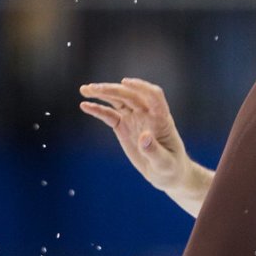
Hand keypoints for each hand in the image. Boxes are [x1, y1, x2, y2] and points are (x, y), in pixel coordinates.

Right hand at [79, 78, 205, 205]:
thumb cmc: (170, 167)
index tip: (125, 82)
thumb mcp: (164, 163)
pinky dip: (98, 109)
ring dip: (103, 93)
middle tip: (93, 89)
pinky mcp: (124, 126)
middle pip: (130, 95)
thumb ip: (154, 151)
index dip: (140, 87)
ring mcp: (135, 118)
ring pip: (118, 100)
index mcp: (162, 118)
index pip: (153, 95)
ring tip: (84, 90)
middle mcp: (148, 114)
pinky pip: (110, 115)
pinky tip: (85, 105)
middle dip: (112, 90)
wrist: (166, 173)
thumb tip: (144, 136)